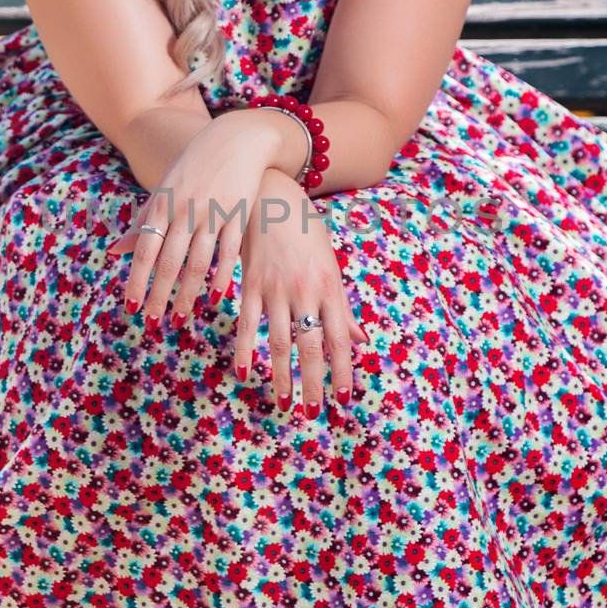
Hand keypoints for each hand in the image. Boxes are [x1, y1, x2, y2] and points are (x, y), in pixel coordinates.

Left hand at [106, 109, 291, 324]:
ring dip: (188, 293)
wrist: (235, 140)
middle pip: (170, 262)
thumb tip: (114, 252)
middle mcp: (185, 211)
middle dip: (159, 295)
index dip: (137, 280)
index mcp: (163, 205)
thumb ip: (141, 222)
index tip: (130, 306)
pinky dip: (222, 275)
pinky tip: (216, 297)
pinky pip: (229, 252)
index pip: (145, 250)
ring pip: (198, 262)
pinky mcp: (239, 214)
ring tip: (180, 317)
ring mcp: (213, 213)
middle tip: (152, 322)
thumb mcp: (164, 192)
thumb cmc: (193, 170)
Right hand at [233, 168, 368, 412]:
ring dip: (282, 377)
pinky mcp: (250, 285)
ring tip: (284, 403)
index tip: (343, 398)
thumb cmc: (306, 230)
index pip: (339, 339)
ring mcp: (276, 290)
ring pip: (279, 342)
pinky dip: (245, 351)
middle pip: (311, 347)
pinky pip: (248, 324)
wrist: (272, 194)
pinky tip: (245, 374)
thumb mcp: (331, 265)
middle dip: (313, 384)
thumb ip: (343, 308)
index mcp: (330, 287)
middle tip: (313, 413)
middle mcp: (305, 292)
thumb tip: (360, 341)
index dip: (342, 371)